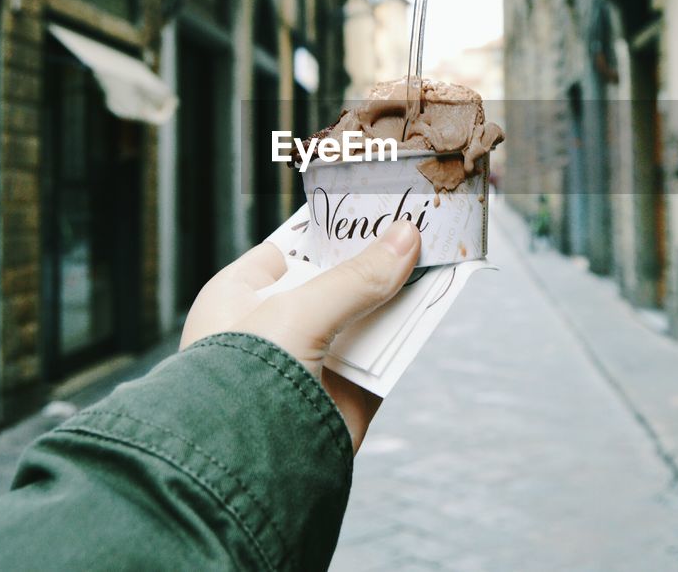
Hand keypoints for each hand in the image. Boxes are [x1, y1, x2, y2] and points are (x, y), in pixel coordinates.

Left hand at [180, 221, 420, 452]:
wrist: (243, 469)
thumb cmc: (242, 377)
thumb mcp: (298, 310)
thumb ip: (355, 276)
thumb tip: (406, 237)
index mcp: (239, 296)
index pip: (290, 249)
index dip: (332, 230)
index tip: (374, 209)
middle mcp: (272, 328)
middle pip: (333, 283)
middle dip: (373, 262)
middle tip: (417, 228)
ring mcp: (308, 363)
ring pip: (363, 319)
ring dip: (397, 297)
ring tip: (438, 257)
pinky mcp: (341, 398)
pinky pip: (382, 358)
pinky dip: (406, 337)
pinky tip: (434, 305)